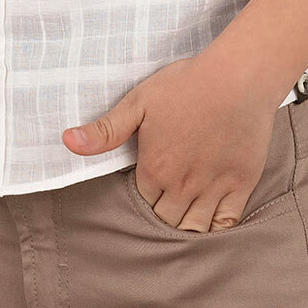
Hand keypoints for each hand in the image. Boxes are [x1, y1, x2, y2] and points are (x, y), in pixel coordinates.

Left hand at [62, 53, 278, 231]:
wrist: (236, 77)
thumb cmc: (186, 84)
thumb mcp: (139, 101)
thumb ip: (105, 129)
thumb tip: (67, 141)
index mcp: (155, 169)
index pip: (141, 202)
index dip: (143, 196)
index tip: (146, 187)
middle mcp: (182, 186)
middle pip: (166, 221)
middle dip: (161, 217)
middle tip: (163, 206)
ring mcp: (213, 188)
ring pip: (194, 228)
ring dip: (185, 228)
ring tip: (182, 218)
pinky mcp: (240, 185)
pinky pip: (226, 223)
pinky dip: (216, 230)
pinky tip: (210, 224)